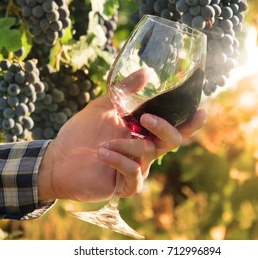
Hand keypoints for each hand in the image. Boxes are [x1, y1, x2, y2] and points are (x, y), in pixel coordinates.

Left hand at [38, 70, 205, 202]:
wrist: (57, 158)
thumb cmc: (81, 132)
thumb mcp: (103, 106)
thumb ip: (125, 90)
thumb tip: (147, 71)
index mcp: (142, 132)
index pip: (172, 127)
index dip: (189, 122)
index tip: (201, 110)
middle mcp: (143, 150)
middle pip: (172, 141)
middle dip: (163, 128)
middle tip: (145, 118)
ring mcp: (135, 168)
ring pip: (148, 154)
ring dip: (127, 145)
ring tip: (104, 143)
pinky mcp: (124, 185)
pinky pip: (133, 175)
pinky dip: (120, 161)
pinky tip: (103, 153)